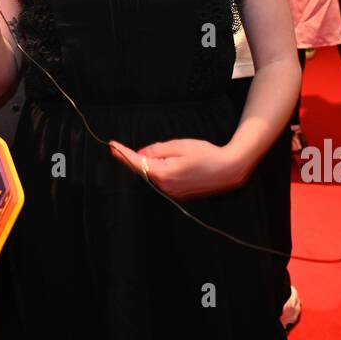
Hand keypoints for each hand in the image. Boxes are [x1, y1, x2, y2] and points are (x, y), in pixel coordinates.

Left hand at [109, 138, 243, 199]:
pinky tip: (153, 163)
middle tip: (116, 148)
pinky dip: (154, 171)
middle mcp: (165, 186)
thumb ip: (157, 150)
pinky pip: (160, 181)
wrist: (227, 169)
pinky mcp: (178, 194)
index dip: (123, 154)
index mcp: (164, 173)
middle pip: (141, 171)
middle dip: (129, 160)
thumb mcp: (179, 146)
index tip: (112, 145)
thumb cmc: (205, 154)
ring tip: (133, 154)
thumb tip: (141, 154)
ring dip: (142, 166)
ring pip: (151, 176)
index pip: (137, 163)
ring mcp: (172, 192)